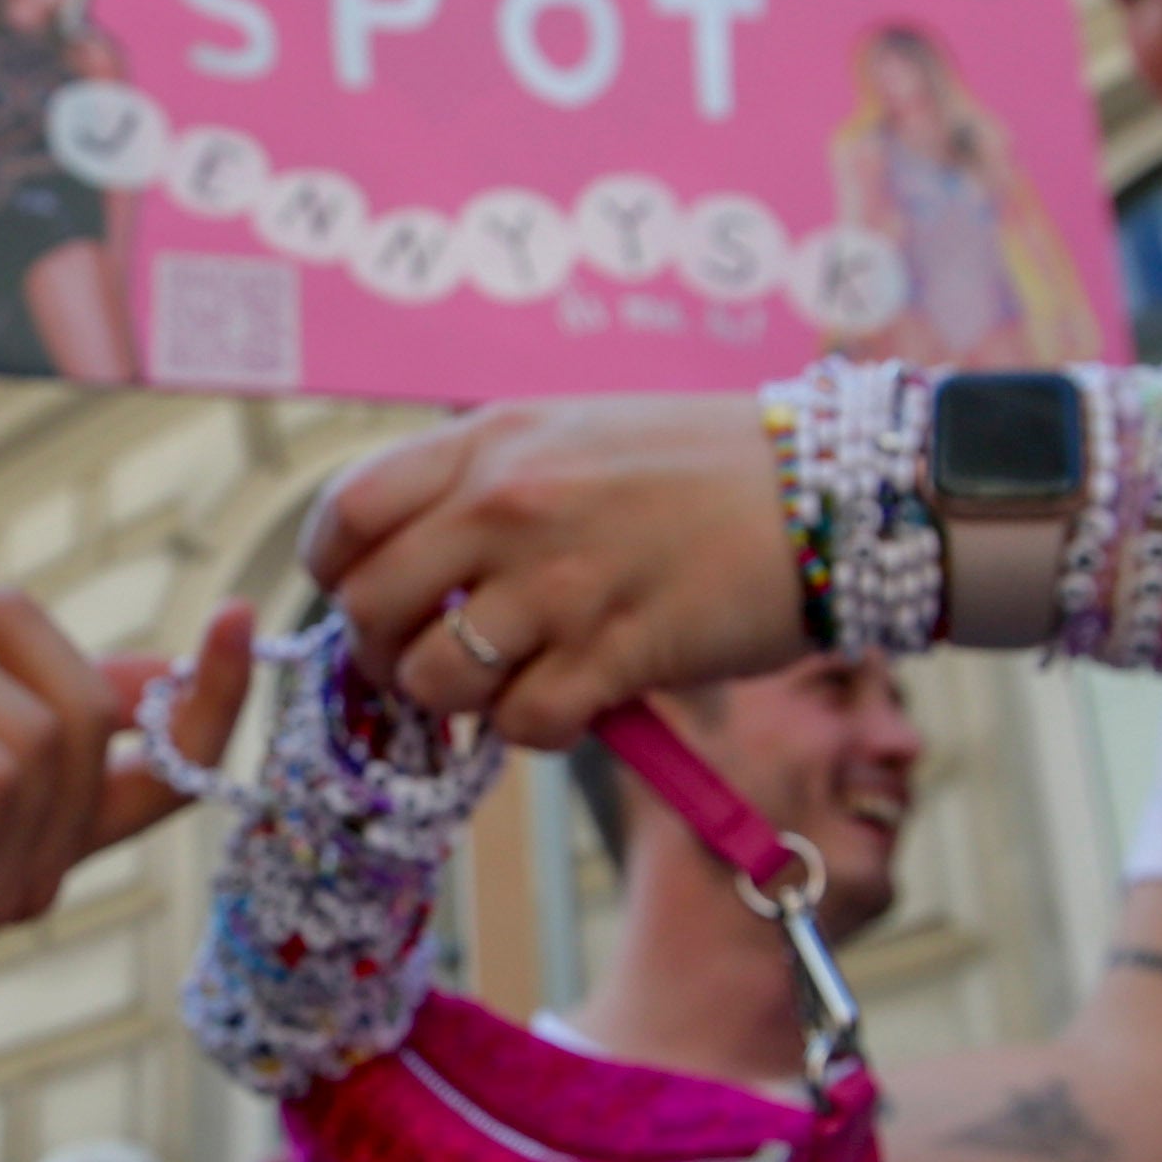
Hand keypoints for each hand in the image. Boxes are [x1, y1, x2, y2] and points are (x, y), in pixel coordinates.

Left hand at [297, 395, 805, 742]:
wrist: (827, 493)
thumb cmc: (701, 466)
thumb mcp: (575, 432)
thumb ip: (487, 483)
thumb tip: (411, 563)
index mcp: (491, 442)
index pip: (347, 513)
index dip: (334, 572)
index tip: (360, 597)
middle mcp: (510, 506)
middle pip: (369, 611)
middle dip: (384, 656)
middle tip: (429, 662)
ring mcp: (560, 581)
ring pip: (435, 681)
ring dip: (464, 702)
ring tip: (517, 679)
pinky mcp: (617, 652)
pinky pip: (525, 725)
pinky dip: (540, 730)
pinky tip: (579, 699)